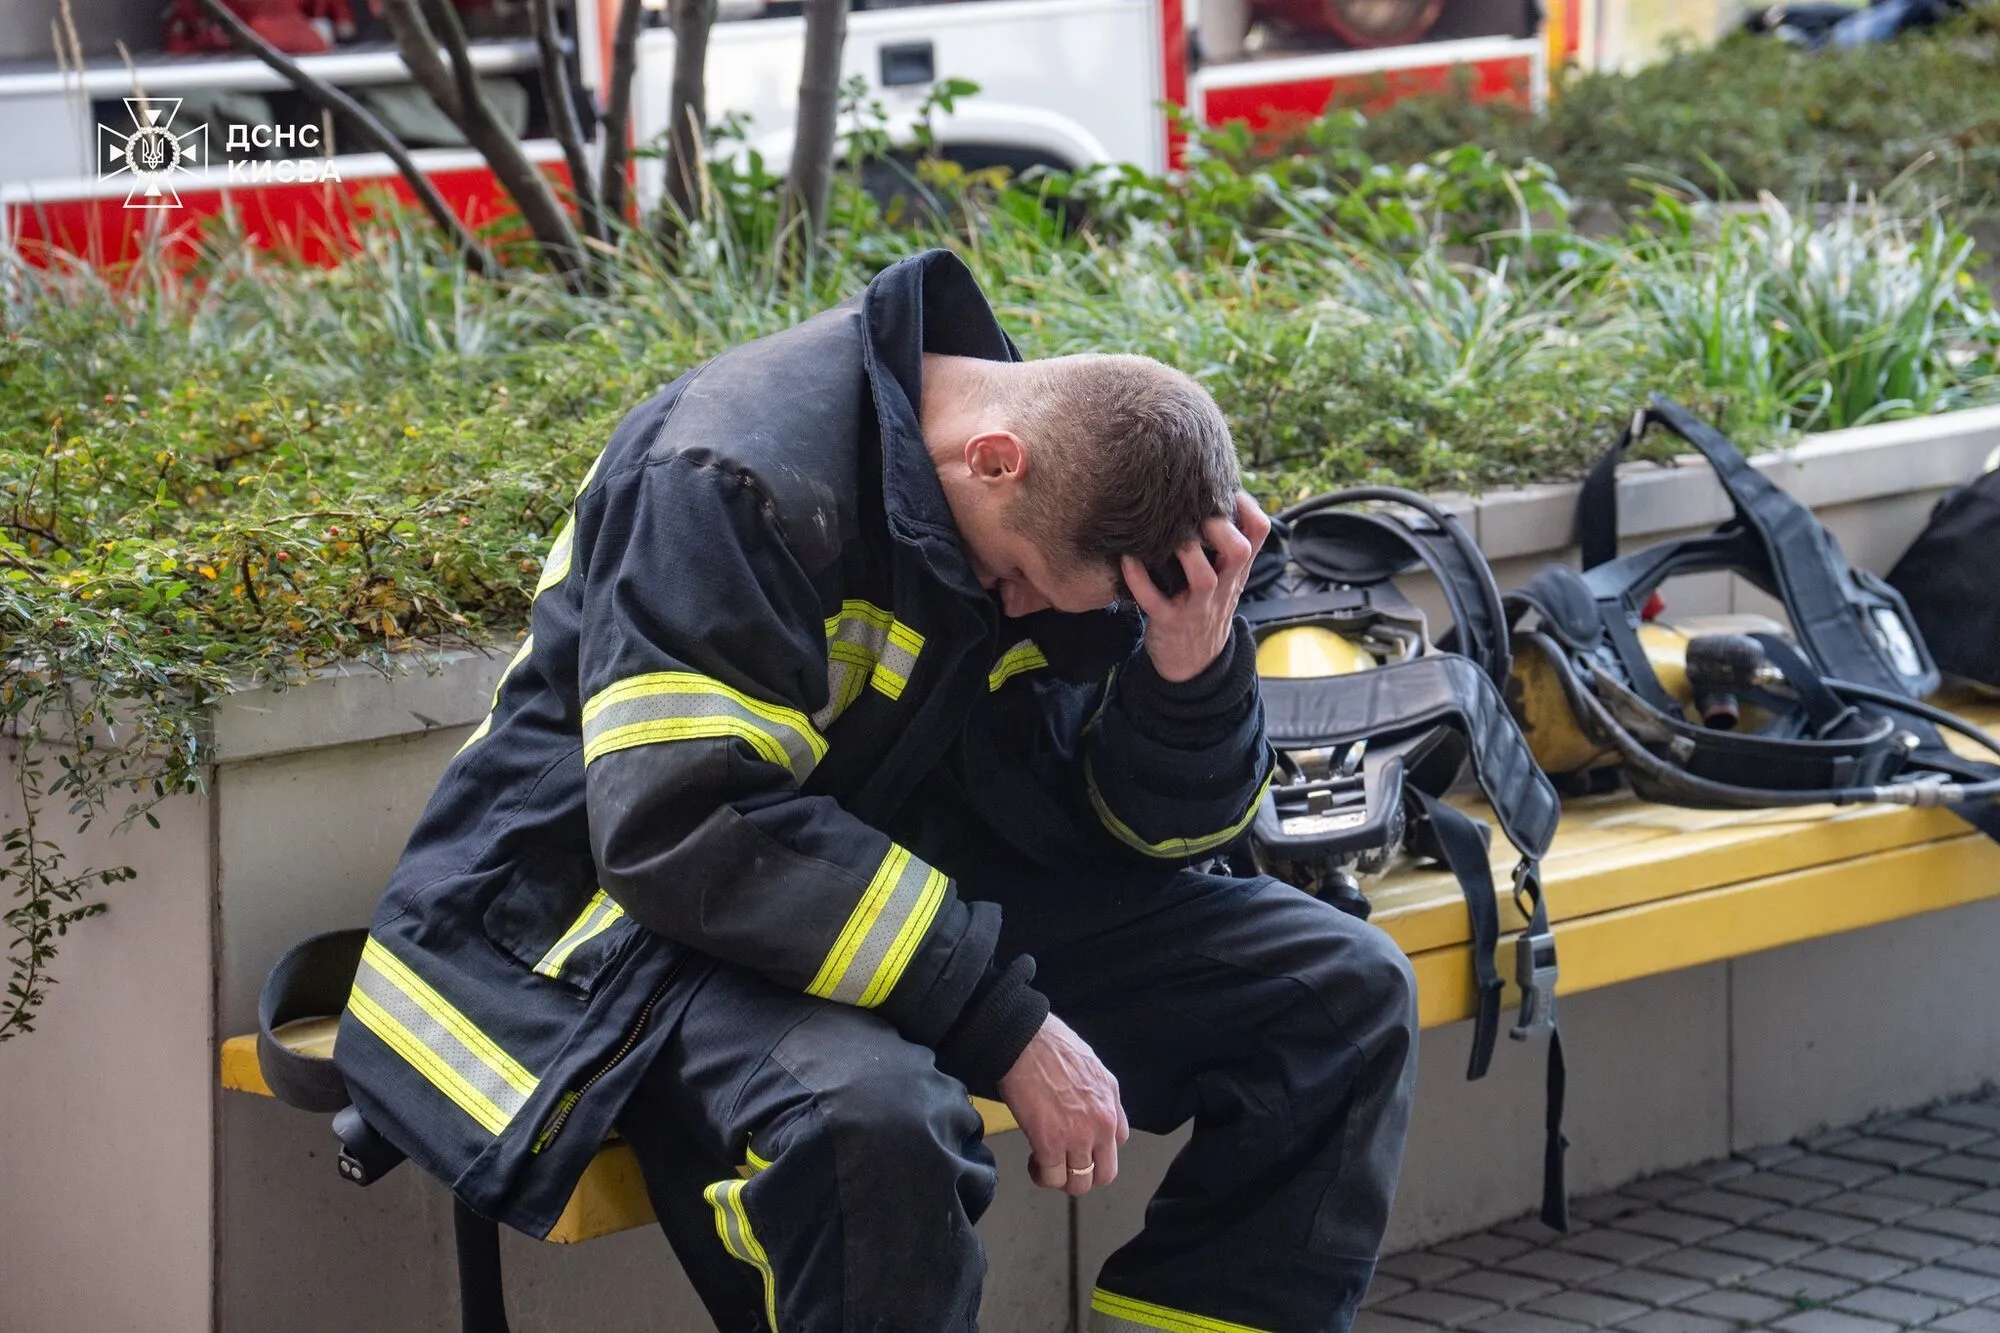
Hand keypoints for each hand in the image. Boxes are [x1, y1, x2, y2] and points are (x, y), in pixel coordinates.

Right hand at [997, 1013, 1128, 1196]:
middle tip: (1065, 1164)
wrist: (1024, 1041)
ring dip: (1061, 1178)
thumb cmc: (1050, 1045)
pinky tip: (1033, 1160)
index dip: (1095, 1149)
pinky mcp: (1049, 1143)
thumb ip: (1099, 1096)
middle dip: (1084, 1174)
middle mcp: (1101, 1124)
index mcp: (1111, 1103)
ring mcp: (1078, 1137)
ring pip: (1078, 1183)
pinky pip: (1051, 1177)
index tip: (1080, 1144)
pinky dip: (1041, 1174)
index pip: (1117, 1145)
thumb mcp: (1092, 1067)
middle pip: (1104, 1173)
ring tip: (1046, 1164)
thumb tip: (1089, 1112)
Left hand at [1122, 492, 1271, 682]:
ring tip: (1165, 533)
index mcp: (1236, 570)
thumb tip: (1213, 496)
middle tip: (1197, 512)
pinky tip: (1128, 560)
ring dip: (1185, 551)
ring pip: (1203, 578)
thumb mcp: (1225, 577)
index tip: (1225, 490)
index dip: (1248, 507)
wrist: (1193, 662)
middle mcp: (1222, 586)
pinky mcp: (1169, 621)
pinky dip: (1139, 579)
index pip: (1259, 533)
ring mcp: (1197, 605)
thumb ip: (1223, 544)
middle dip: (1220, 527)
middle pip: (1239, 551)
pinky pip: (1154, 600)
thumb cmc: (1204, 606)